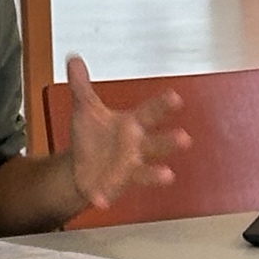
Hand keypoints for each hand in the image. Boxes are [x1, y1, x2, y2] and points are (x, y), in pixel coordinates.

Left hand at [67, 54, 189, 211]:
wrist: (83, 167)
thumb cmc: (93, 136)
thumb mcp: (85, 107)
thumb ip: (80, 85)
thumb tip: (74, 59)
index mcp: (131, 125)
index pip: (149, 112)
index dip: (162, 105)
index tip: (175, 97)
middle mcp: (135, 147)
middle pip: (156, 143)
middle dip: (170, 140)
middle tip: (184, 137)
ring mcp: (127, 169)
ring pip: (145, 172)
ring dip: (156, 174)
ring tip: (167, 175)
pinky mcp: (112, 187)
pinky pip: (109, 192)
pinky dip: (104, 195)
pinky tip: (101, 200)